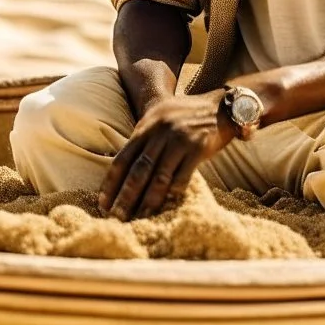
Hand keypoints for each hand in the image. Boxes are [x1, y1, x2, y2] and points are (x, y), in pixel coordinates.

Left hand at [98, 90, 229, 220]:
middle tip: (116, 217)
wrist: (222, 106)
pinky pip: (183, 176)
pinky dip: (173, 192)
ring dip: (148, 201)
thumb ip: (143, 138)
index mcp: (146, 125)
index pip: (123, 158)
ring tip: (139, 219)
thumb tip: (122, 167)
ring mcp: (180, 139)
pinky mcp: (198, 148)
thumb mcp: (160, 118)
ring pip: (159, 177)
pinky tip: (167, 206)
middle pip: (138, 170)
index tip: (103, 203)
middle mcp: (160, 132)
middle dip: (125, 197)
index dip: (111, 183)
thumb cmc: (187, 115)